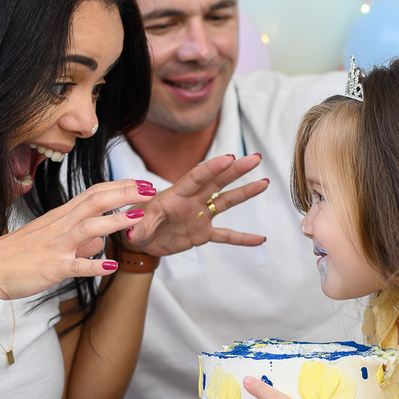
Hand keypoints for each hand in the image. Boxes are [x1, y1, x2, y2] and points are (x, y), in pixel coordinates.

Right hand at [0, 179, 156, 302]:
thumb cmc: (17, 256)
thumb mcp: (49, 243)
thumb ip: (77, 242)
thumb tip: (98, 245)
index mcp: (60, 217)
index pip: (94, 193)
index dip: (120, 187)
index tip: (142, 183)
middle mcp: (60, 226)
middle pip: (96, 201)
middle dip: (125, 194)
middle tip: (151, 189)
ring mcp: (56, 246)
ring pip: (89, 227)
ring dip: (115, 221)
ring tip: (139, 217)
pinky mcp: (52, 267)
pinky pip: (75, 265)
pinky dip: (94, 265)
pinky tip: (112, 266)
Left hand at [125, 153, 268, 256]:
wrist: (140, 241)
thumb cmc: (136, 225)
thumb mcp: (135, 224)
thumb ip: (140, 225)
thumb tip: (134, 231)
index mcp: (175, 194)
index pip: (196, 178)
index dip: (212, 168)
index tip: (229, 157)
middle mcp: (192, 201)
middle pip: (217, 182)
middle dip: (236, 171)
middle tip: (255, 158)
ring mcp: (200, 216)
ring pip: (226, 202)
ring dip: (245, 193)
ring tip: (264, 183)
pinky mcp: (203, 233)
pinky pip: (226, 235)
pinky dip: (241, 238)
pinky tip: (260, 239)